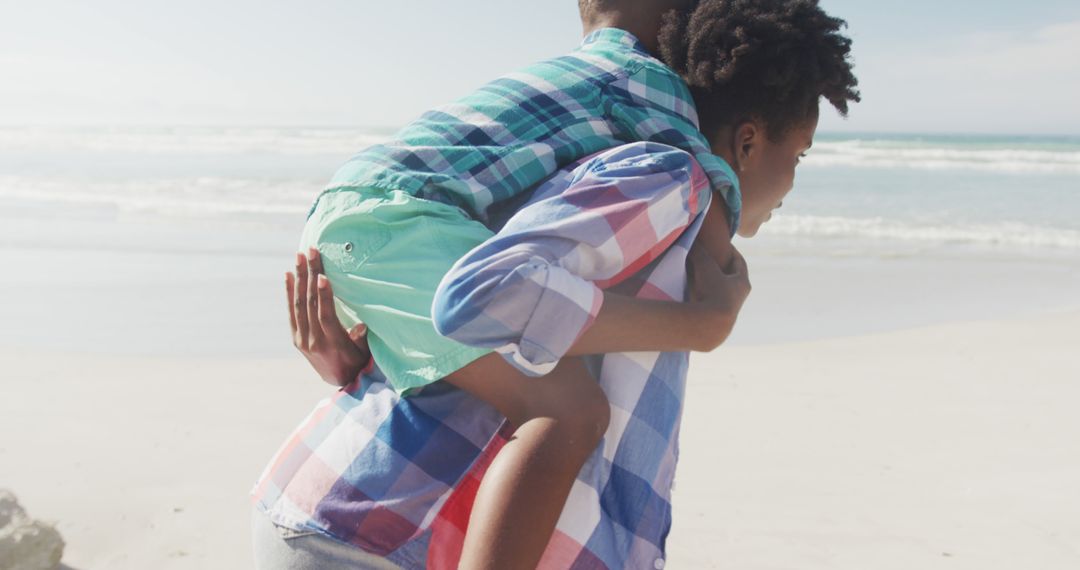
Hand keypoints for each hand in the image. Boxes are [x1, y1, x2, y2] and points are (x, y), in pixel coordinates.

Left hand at [286, 248, 370, 386]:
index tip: (321, 275)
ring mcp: (302, 339)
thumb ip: (360, 338)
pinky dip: (290, 292)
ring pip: (299, 304)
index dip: (323, 295)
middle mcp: (313, 340)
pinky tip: (288, 275)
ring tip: (299, 257)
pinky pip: (292, 311)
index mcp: (332, 343)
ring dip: (299, 278)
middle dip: (310, 275)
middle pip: (310, 304)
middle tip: (310, 253)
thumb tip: (361, 326)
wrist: (338, 380)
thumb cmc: (356, 361)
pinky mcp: (296, 337)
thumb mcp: (363, 352)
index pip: (325, 315)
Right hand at [686, 242, 750, 349]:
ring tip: (702, 278)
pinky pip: (714, 304)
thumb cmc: (712, 292)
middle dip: (724, 268)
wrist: (710, 325)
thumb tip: (690, 239)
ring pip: (724, 293)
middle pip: (734, 278)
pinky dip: (707, 297)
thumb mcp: (705, 267)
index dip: (732, 252)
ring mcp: (730, 310)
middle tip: (713, 260)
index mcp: (742, 283)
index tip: (724, 245)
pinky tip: (697, 296)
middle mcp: (739, 297)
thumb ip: (699, 252)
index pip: (739, 263)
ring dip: (715, 285)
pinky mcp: (719, 321)